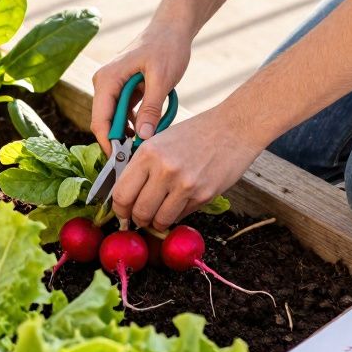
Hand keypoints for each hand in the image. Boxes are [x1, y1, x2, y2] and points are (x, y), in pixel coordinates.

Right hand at [91, 27, 191, 154]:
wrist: (172, 28)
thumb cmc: (166, 47)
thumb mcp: (161, 78)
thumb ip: (150, 108)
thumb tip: (142, 136)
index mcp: (106, 80)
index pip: (99, 120)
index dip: (109, 143)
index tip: (124, 162)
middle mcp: (104, 84)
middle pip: (104, 123)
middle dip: (119, 142)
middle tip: (138, 159)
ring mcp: (112, 86)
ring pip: (114, 120)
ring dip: (128, 134)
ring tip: (147, 146)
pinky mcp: (123, 89)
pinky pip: (124, 113)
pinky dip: (135, 124)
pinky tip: (150, 131)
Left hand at [111, 106, 264, 231]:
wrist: (232, 129)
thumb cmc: (195, 133)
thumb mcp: (160, 141)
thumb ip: (142, 166)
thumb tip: (126, 195)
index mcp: (148, 153)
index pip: (121, 194)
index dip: (119, 209)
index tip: (123, 212)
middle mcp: (164, 170)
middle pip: (139, 212)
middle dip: (137, 220)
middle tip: (140, 218)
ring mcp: (185, 185)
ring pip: (159, 220)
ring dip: (157, 222)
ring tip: (159, 214)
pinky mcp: (203, 195)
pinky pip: (181, 216)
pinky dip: (177, 214)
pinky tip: (179, 203)